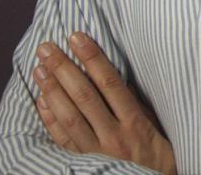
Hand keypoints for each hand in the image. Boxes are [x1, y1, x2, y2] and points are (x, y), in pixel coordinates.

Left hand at [33, 32, 175, 174]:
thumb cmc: (160, 157)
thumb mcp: (157, 127)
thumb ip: (138, 105)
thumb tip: (115, 78)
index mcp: (136, 122)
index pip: (110, 83)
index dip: (92, 58)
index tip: (77, 38)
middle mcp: (114, 135)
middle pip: (84, 96)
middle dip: (64, 69)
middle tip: (47, 48)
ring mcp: (97, 152)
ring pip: (70, 117)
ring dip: (52, 91)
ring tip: (40, 69)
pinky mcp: (85, 165)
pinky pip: (63, 142)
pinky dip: (50, 121)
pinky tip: (41, 102)